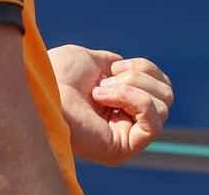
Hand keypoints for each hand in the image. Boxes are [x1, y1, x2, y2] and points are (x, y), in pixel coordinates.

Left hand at [47, 44, 172, 166]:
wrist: (41, 86)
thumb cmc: (58, 73)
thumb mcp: (94, 61)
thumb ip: (116, 68)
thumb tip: (130, 71)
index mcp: (121, 104)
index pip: (161, 87)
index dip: (143, 69)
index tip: (112, 68)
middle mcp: (126, 123)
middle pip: (167, 95)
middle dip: (138, 77)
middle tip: (104, 81)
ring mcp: (125, 137)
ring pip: (163, 106)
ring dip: (131, 87)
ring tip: (99, 91)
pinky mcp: (122, 149)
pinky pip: (153, 122)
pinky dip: (132, 99)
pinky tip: (102, 98)